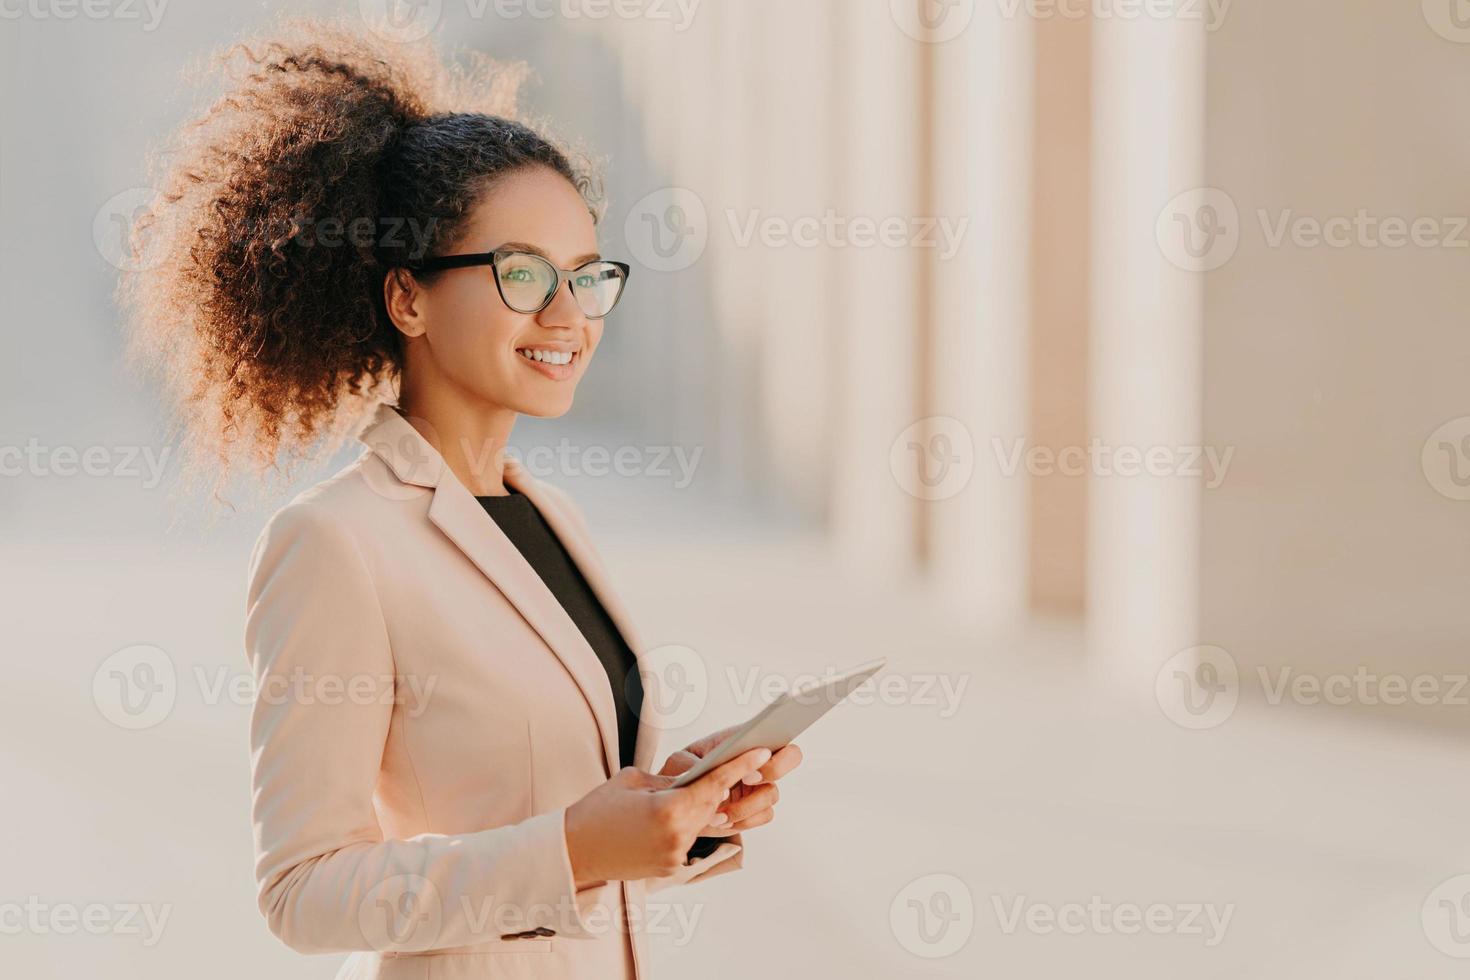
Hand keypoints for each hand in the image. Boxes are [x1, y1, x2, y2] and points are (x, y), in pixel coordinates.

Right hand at [564, 747, 772, 886]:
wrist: (574, 852)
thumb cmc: (597, 810)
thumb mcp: (633, 780)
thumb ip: (670, 779)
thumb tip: (694, 779)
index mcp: (670, 810)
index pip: (714, 783)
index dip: (740, 766)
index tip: (761, 753)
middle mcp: (678, 836)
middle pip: (713, 803)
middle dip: (723, 784)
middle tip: (740, 762)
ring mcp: (675, 854)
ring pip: (701, 821)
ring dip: (703, 804)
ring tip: (701, 786)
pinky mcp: (669, 866)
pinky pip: (688, 837)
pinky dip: (687, 823)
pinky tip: (677, 811)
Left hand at [658, 728, 802, 835]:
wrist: (679, 796)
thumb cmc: (683, 770)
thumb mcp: (679, 762)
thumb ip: (690, 766)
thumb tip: (705, 779)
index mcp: (745, 739)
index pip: (778, 731)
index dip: (772, 749)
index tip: (751, 768)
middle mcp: (759, 759)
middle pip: (791, 758)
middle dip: (773, 771)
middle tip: (747, 780)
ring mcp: (760, 784)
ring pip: (772, 795)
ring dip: (746, 806)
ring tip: (718, 814)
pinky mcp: (755, 808)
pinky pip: (763, 816)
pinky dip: (743, 821)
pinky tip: (721, 821)